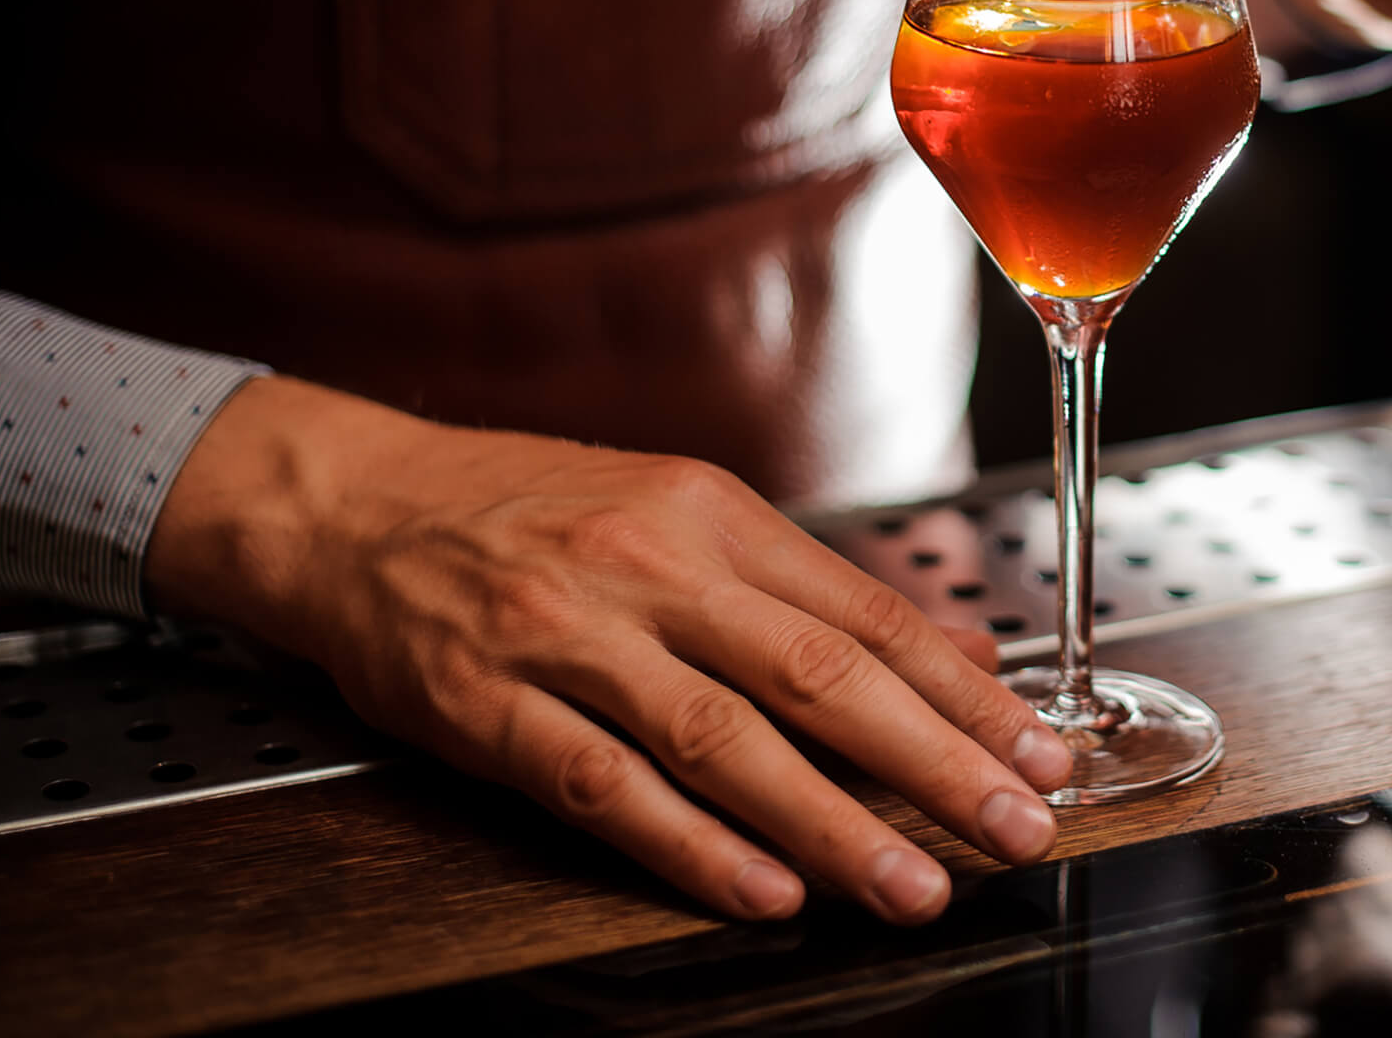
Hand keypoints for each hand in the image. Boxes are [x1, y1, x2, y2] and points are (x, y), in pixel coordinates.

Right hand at [147, 377, 1073, 924]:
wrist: (351, 502)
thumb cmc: (528, 509)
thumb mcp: (676, 512)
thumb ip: (803, 589)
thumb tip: (947, 654)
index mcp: (711, 514)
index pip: (864, 613)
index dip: (962, 692)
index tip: (1039, 750)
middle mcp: (651, 566)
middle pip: (816, 675)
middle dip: (931, 761)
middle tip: (1015, 825)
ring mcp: (567, 637)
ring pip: (723, 739)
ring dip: (831, 823)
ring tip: (912, 883)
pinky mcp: (488, 707)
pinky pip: (603, 787)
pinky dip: (691, 845)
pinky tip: (763, 889)